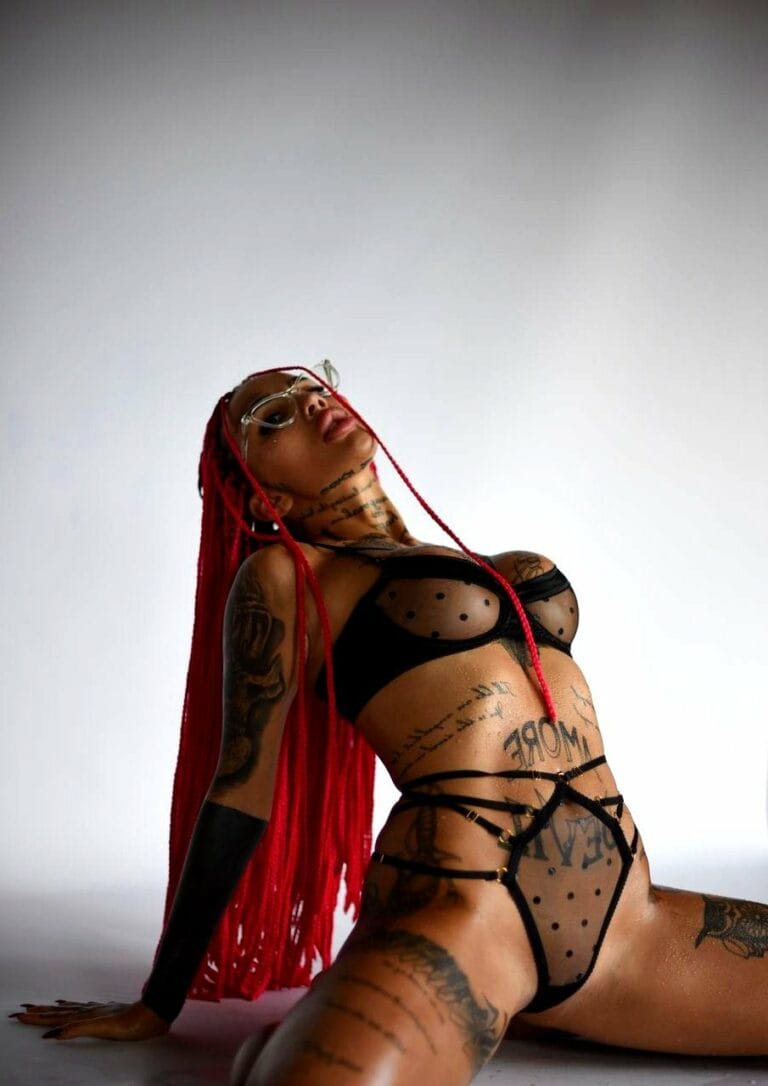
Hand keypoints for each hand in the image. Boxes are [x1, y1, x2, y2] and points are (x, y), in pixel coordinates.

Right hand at [9, 999, 169, 1040]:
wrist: (152, 1013)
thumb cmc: (130, 1024)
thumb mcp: (102, 1028)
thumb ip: (78, 1029)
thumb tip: (53, 1034)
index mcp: (86, 1015)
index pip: (56, 1017)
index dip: (38, 1018)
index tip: (20, 1015)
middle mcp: (90, 1011)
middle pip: (59, 1012)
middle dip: (40, 1013)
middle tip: (22, 1010)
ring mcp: (98, 1010)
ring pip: (71, 1009)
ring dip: (54, 1009)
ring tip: (44, 1005)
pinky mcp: (107, 1012)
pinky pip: (84, 1008)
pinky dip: (74, 1007)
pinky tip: (75, 1005)